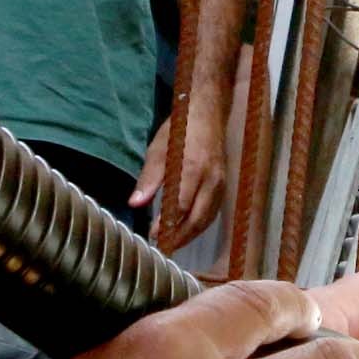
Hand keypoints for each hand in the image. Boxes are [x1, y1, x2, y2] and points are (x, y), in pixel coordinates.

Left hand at [130, 100, 231, 250]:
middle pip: (197, 219)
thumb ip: (149, 179)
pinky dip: (199, 225)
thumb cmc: (181, 129)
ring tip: (171, 243)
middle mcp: (211, 180)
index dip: (168, 224)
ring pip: (207, 219)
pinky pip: (213, 212)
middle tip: (162, 246)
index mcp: (194, 169)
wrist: (209, 113)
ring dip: (190, 235)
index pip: (181, 206)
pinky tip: (186, 230)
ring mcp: (220, 183)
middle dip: (180, 236)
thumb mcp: (159, 150)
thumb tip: (135, 203)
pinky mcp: (223, 185)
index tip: (153, 235)